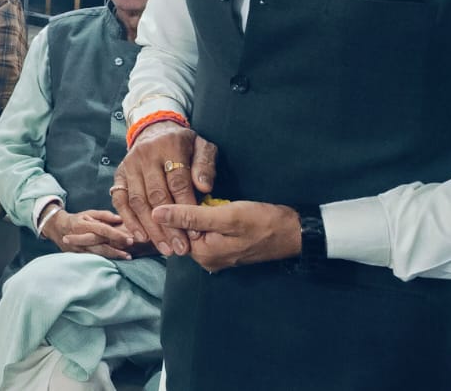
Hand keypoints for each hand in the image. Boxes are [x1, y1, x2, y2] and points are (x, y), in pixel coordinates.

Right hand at [47, 207, 136, 259]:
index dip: (116, 235)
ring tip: (127, 258)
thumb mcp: (88, 213)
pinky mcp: (78, 255)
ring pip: (98, 254)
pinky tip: (116, 262)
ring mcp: (79, 249)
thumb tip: (119, 219)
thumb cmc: (77, 219)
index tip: (130, 239)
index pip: (102, 230)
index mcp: (84, 225)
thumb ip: (104, 215)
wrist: (56, 228)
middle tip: (131, 253)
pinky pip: (93, 259)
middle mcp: (81, 238)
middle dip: (116, 250)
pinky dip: (105, 260)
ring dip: (113, 257)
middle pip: (101, 246)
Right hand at [111, 122, 218, 256]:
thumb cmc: (184, 144)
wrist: (154, 130)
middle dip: (169, 226)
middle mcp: (145, 156)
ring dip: (151, 228)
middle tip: (180, 248)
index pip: (177, 182)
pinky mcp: (119, 175)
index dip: (186, 208)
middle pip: (156, 195)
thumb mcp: (202, 147)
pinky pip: (120, 201)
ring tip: (165, 248)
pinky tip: (141, 237)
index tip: (195, 231)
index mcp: (169, 146)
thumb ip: (205, 166)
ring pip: (138, 201)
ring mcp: (129, 166)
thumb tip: (204, 188)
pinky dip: (129, 220)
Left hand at [153, 200, 301, 271]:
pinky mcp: (226, 247)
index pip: (173, 232)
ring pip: (195, 230)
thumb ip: (189, 216)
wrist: (295, 231)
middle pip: (183, 232)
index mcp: (203, 255)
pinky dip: (207, 217)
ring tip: (204, 197)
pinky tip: (213, 205)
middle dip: (185, 211)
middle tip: (194, 192)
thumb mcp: (225, 216)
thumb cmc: (263, 222)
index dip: (172, 210)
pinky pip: (208, 230)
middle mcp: (207, 260)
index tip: (175, 190)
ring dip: (196, 213)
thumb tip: (156, 213)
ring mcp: (218, 255)